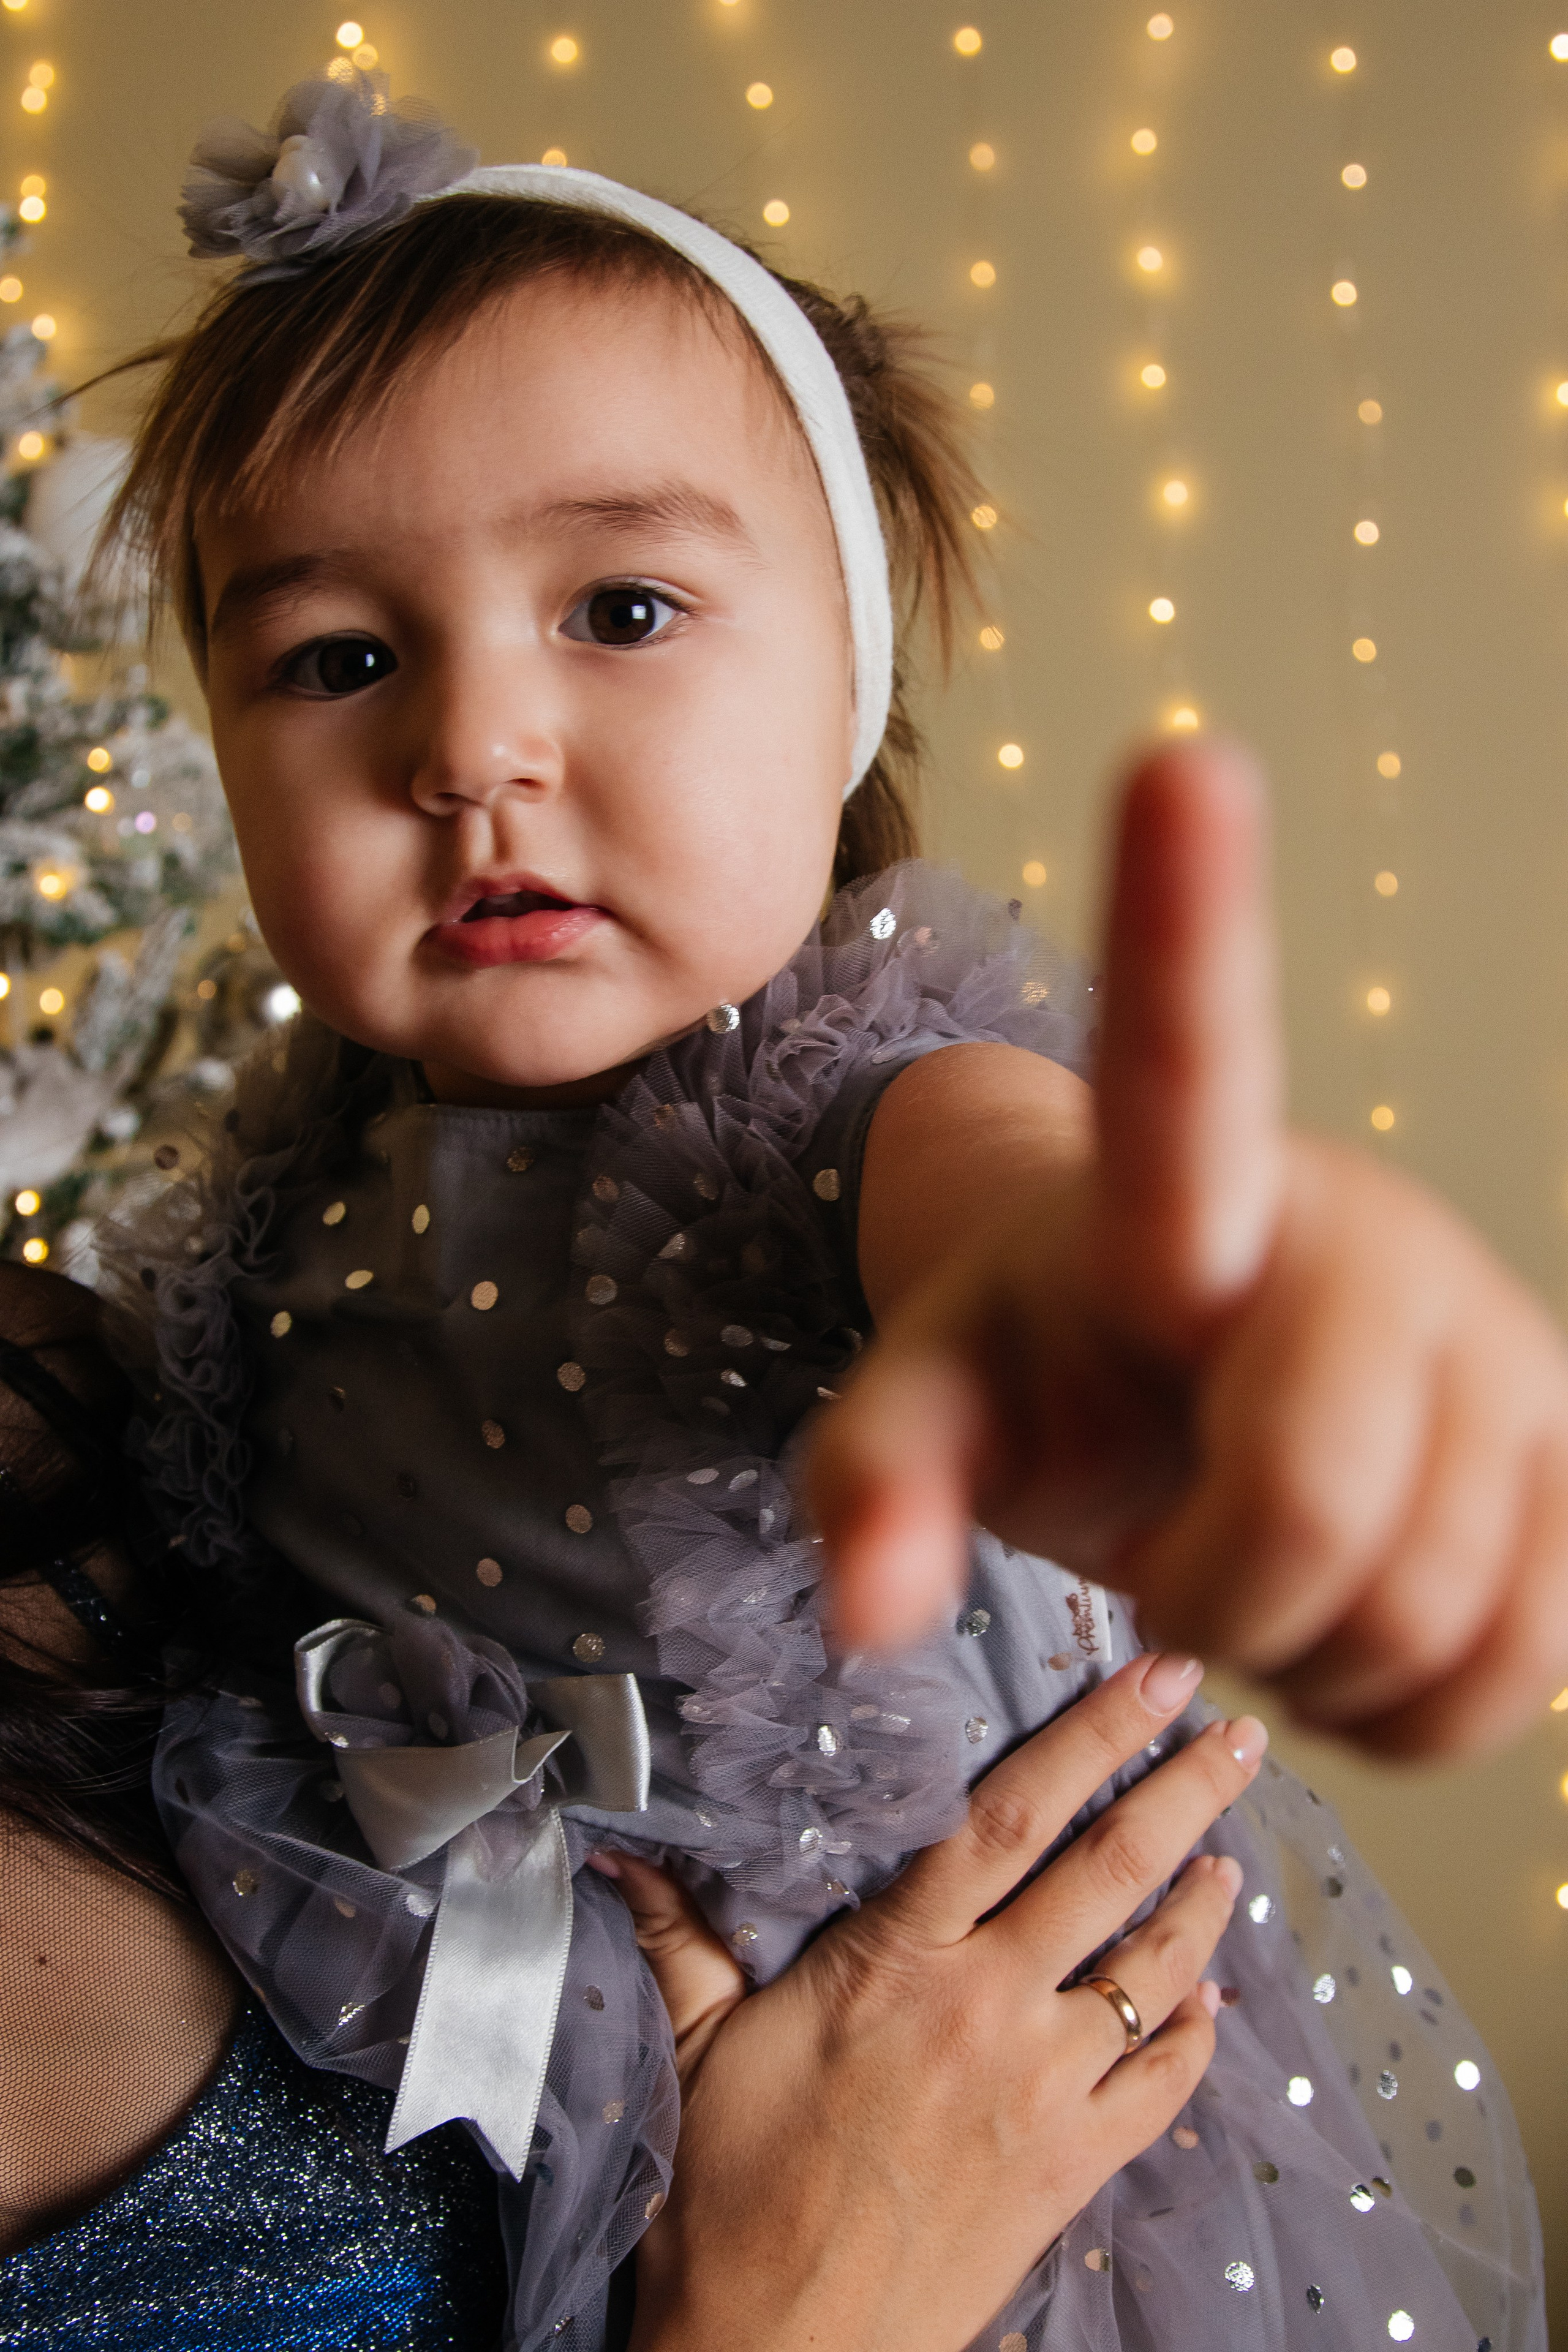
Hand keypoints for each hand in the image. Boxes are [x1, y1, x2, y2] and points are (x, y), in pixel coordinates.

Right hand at [610, 1653, 1260, 2351]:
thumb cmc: (731, 2198)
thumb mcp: (700, 2046)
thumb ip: (681, 1934)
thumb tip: (622, 1847)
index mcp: (901, 1961)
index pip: (1012, 1813)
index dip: (1090, 1732)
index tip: (1154, 1674)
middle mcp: (989, 2009)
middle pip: (1110, 1868)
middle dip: (1183, 1787)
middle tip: (1239, 1729)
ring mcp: (1043, 2091)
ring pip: (1153, 1969)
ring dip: (1204, 1902)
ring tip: (1233, 1847)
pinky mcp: (1071, 2170)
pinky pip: (1160, 2088)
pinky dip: (1196, 2036)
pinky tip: (1211, 1999)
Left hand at [807, 742, 1567, 1755]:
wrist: (1185, 1383)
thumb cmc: (1049, 1365)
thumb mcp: (930, 1408)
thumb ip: (876, 1485)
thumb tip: (866, 1613)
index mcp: (1176, 1193)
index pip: (1183, 1054)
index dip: (1185, 916)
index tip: (1178, 756)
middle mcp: (1365, 1232)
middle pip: (1315, 1507)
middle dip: (1216, 1596)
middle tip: (1163, 1558)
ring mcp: (1495, 1341)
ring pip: (1433, 1612)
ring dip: (1309, 1655)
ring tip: (1252, 1571)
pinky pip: (1519, 1668)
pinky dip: (1413, 1702)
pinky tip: (1348, 1619)